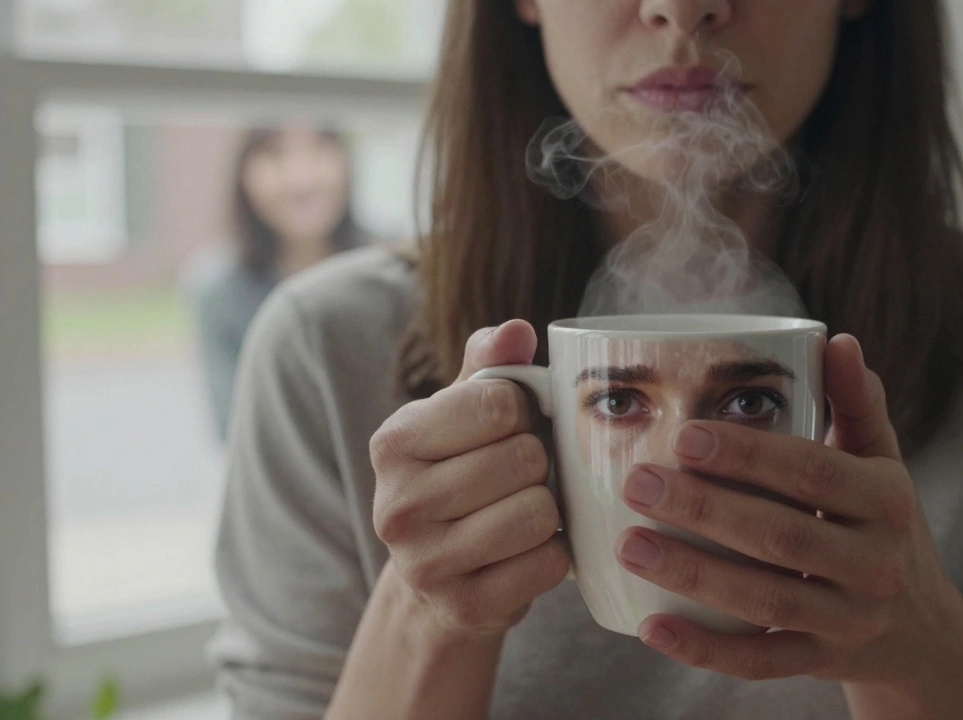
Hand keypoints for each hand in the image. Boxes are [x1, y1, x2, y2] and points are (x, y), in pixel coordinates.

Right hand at [370, 320, 570, 638]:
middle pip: (524, 458)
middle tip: (521, 479)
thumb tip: (515, 331)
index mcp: (394, 441)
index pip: (498, 404)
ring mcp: (425, 563)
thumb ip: (490, 369)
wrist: (436, 583)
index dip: (524, 413)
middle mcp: (397, 504)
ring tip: (525, 512)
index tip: (511, 429)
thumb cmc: (459, 479)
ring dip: (549, 510)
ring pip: (538, 512)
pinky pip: (546, 564)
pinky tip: (527, 552)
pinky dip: (553, 556)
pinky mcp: (463, 607)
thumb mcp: (462, 418)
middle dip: (540, 465)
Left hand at [613, 335, 962, 715]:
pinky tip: (652, 628)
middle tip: (637, 482)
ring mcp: (850, 620)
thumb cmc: (880, 523)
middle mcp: (876, 564)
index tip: (685, 436)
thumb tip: (836, 340)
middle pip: (783, 537)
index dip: (750, 456)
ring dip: (694, 575)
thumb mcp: (881, 462)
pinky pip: (762, 663)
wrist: (920, 627)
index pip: (814, 473)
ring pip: (767, 602)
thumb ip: (856, 402)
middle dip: (705, 510)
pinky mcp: (823, 663)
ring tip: (629, 544)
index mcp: (888, 501)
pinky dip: (706, 650)